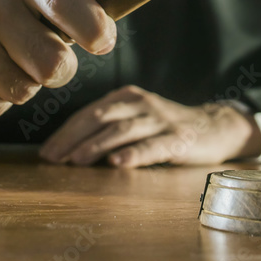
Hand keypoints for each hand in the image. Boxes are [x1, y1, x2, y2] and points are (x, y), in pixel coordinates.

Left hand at [38, 85, 260, 167]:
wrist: (214, 126)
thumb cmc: (165, 127)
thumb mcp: (135, 119)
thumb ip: (107, 127)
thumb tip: (67, 150)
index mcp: (126, 96)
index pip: (88, 113)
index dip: (65, 132)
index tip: (46, 152)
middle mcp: (140, 103)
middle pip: (100, 117)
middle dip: (72, 138)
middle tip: (52, 159)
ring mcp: (160, 119)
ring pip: (122, 130)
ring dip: (96, 145)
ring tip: (75, 161)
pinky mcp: (178, 138)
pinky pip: (153, 146)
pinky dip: (134, 154)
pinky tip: (117, 164)